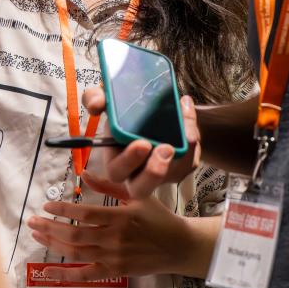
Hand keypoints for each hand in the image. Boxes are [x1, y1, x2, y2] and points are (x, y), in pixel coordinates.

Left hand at [26, 175, 205, 278]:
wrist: (177, 246)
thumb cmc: (157, 216)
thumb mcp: (136, 195)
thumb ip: (109, 186)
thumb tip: (84, 174)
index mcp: (120, 216)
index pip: (85, 213)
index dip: (63, 209)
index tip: (46, 205)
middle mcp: (114, 238)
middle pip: (74, 234)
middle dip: (49, 228)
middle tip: (31, 221)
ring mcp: (113, 257)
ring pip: (76, 253)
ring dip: (52, 245)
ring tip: (35, 236)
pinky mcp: (115, 271)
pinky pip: (86, 275)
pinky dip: (65, 275)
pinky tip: (47, 272)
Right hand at [81, 89, 199, 198]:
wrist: (154, 107)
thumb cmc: (126, 110)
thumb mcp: (108, 99)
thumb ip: (95, 98)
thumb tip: (96, 105)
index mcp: (115, 158)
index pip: (116, 171)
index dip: (128, 161)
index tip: (143, 143)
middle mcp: (136, 172)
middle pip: (141, 188)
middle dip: (154, 172)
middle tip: (165, 149)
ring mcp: (160, 173)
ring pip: (171, 177)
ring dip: (180, 159)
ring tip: (187, 135)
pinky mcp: (180, 168)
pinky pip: (188, 163)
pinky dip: (193, 145)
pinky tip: (189, 123)